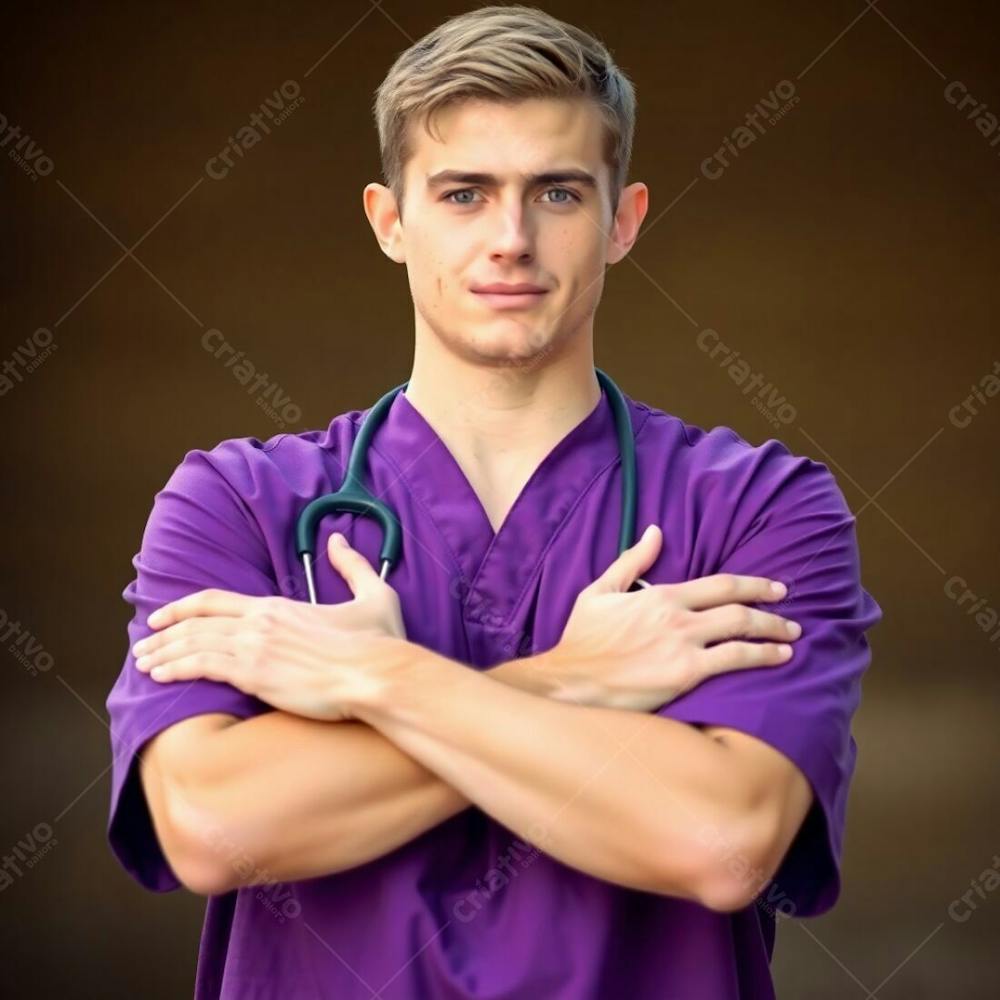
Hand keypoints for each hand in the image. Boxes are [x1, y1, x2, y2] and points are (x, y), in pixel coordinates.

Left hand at [131, 531, 406, 720]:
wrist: (378, 674)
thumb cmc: (378, 642)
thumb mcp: (373, 595)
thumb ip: (352, 565)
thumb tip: (338, 539)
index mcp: (278, 607)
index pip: (217, 600)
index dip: (184, 607)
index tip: (162, 617)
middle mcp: (260, 622)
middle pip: (197, 622)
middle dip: (164, 634)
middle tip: (143, 644)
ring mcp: (255, 648)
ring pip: (194, 644)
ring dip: (163, 653)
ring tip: (144, 663)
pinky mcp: (255, 674)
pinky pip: (203, 667)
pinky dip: (176, 668)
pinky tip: (160, 676)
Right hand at [551, 525, 800, 711]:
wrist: (571, 681)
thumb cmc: (582, 639)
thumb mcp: (600, 592)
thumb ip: (632, 561)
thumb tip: (655, 532)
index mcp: (661, 594)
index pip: (720, 584)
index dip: (753, 584)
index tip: (774, 587)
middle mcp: (678, 616)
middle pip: (738, 606)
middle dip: (770, 608)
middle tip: (790, 612)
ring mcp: (684, 645)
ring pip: (742, 632)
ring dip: (773, 633)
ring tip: (792, 637)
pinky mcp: (685, 674)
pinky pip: (733, 661)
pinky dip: (762, 657)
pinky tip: (779, 659)